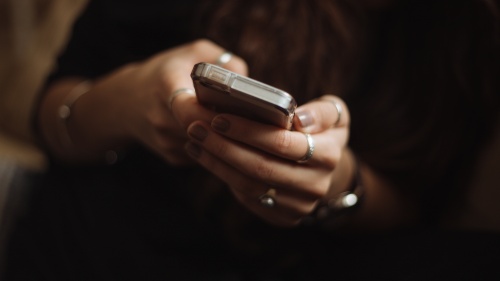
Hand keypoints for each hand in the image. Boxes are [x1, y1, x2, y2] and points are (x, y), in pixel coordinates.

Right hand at [87, 39, 246, 164]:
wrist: (126, 102)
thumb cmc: (167, 72)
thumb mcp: (194, 53)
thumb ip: (224, 62)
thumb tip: (249, 86)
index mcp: (165, 86)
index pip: (189, 109)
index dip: (215, 114)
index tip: (236, 111)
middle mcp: (161, 118)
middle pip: (204, 131)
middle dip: (230, 128)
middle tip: (254, 121)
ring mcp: (166, 142)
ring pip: (208, 146)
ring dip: (226, 139)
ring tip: (244, 126)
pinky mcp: (173, 158)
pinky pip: (204, 155)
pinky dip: (217, 146)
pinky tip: (224, 133)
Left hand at [185, 95, 349, 226]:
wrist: (324, 170)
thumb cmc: (321, 133)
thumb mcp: (334, 114)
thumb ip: (322, 112)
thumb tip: (299, 120)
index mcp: (329, 155)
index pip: (282, 143)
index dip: (248, 131)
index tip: (219, 118)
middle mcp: (316, 185)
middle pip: (260, 167)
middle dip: (223, 147)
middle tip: (196, 128)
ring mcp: (298, 206)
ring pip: (249, 185)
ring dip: (216, 162)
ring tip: (195, 141)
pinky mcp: (282, 217)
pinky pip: (247, 197)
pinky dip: (222, 175)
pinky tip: (205, 156)